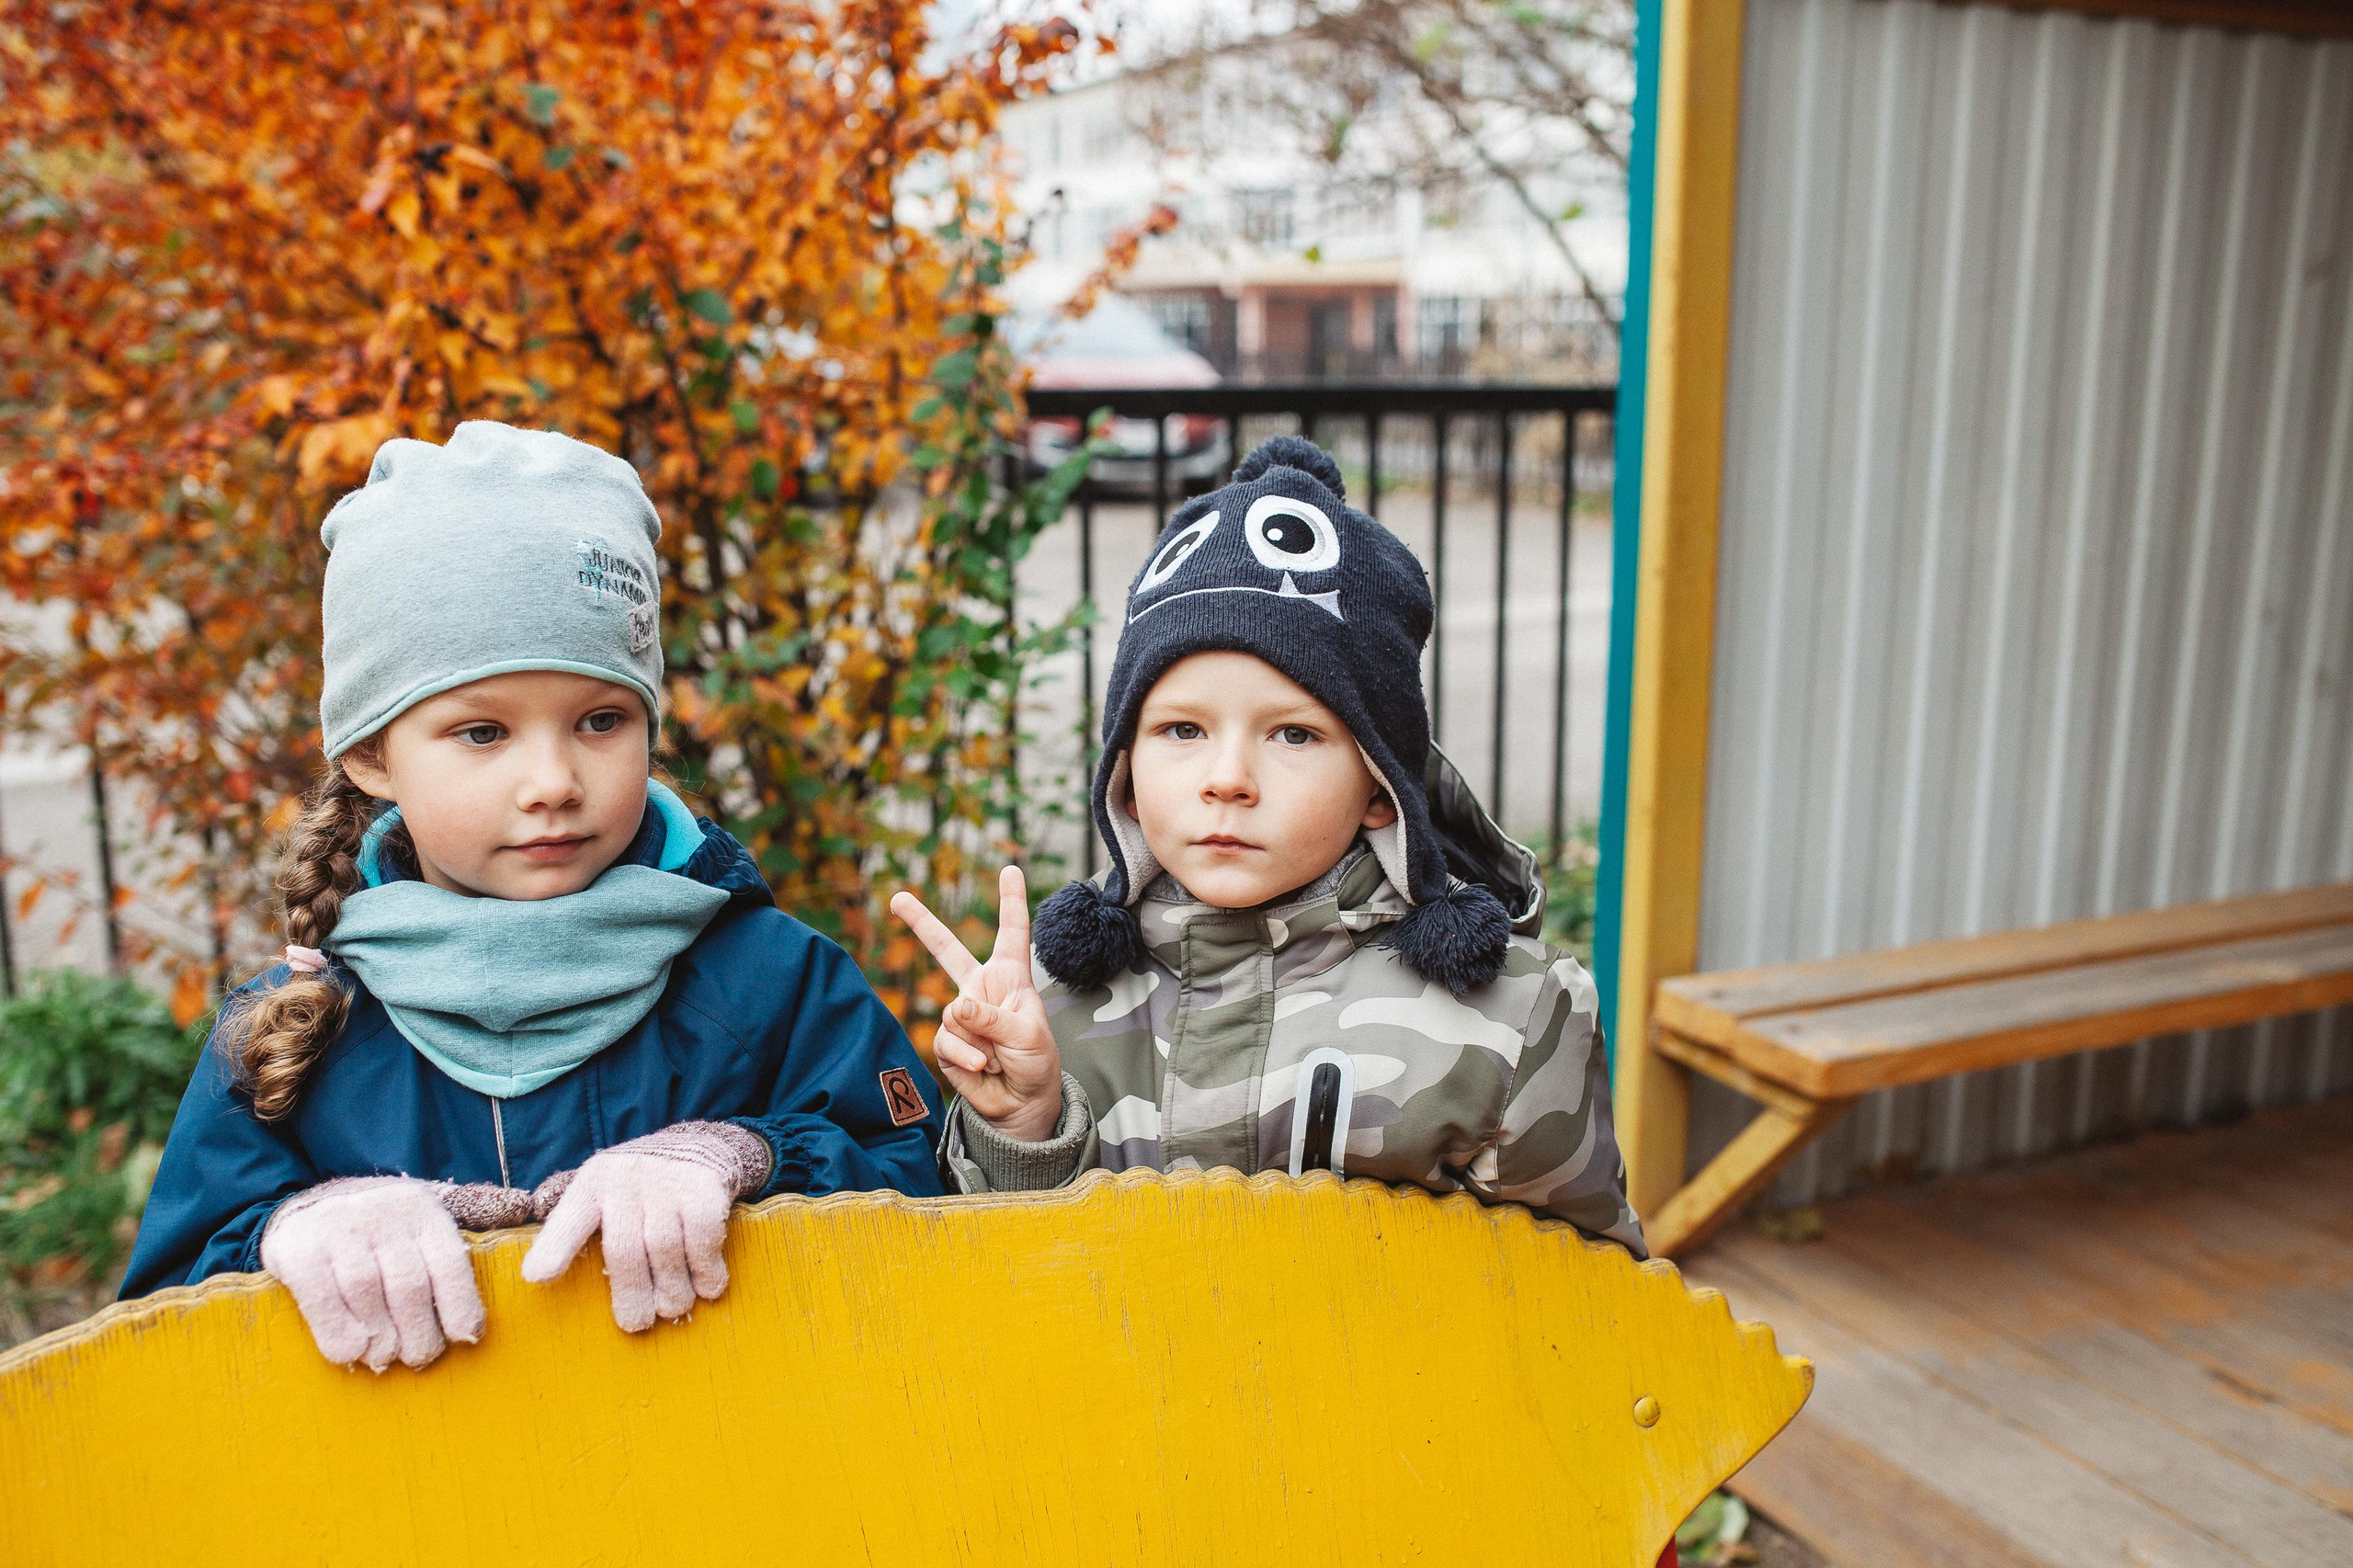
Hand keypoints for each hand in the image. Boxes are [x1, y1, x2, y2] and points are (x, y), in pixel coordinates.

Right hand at [259, 1176, 485, 1371]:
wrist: (308, 1206)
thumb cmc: (382, 1230)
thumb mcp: (426, 1218)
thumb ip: (470, 1223)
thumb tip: (526, 1209)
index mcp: (425, 1211)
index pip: (449, 1262)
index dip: (461, 1306)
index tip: (465, 1338)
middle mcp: (385, 1215)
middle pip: (409, 1285)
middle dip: (419, 1333)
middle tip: (418, 1357)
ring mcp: (338, 1229)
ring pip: (366, 1293)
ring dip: (380, 1339)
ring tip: (386, 1359)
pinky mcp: (297, 1249)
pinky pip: (321, 1298)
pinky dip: (337, 1333)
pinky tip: (350, 1352)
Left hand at [519, 1121, 768, 1332]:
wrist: (699, 1145)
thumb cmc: (641, 1189)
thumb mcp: (604, 1193)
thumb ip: (578, 1227)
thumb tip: (540, 1277)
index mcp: (592, 1185)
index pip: (569, 1218)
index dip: (554, 1248)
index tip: (538, 1277)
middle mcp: (625, 1179)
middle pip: (623, 1249)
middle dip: (630, 1294)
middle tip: (637, 1323)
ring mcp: (666, 1181)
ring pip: (665, 1249)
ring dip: (672, 1289)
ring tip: (674, 1307)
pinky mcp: (704, 1186)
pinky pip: (702, 1239)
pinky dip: (706, 1270)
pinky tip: (707, 1287)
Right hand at [890, 866, 1062, 1141]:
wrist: (1020, 1104)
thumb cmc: (1035, 1063)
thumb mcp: (1026, 1035)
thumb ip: (992, 1018)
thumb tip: (956, 1006)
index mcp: (1011, 978)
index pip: (1012, 933)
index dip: (1011, 901)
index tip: (1010, 869)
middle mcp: (982, 990)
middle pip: (947, 950)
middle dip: (921, 923)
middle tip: (897, 898)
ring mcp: (962, 1015)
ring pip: (954, 1013)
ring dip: (980, 1040)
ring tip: (999, 1056)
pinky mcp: (948, 1041)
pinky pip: (946, 1040)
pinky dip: (966, 1056)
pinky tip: (984, 1067)